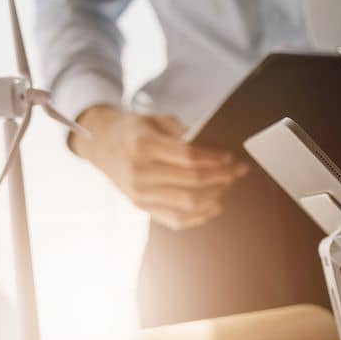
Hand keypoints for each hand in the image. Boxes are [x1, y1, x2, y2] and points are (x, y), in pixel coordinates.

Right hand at [72, 106, 247, 229]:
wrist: (101, 144)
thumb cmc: (136, 130)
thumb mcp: (156, 120)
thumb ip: (184, 133)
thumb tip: (216, 151)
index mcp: (143, 146)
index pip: (188, 158)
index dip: (214, 159)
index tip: (232, 158)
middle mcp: (139, 172)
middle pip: (192, 182)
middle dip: (222, 176)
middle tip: (239, 170)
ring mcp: (139, 194)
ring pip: (188, 203)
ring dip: (215, 195)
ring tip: (228, 184)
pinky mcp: (141, 207)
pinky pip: (176, 219)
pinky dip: (200, 216)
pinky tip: (215, 205)